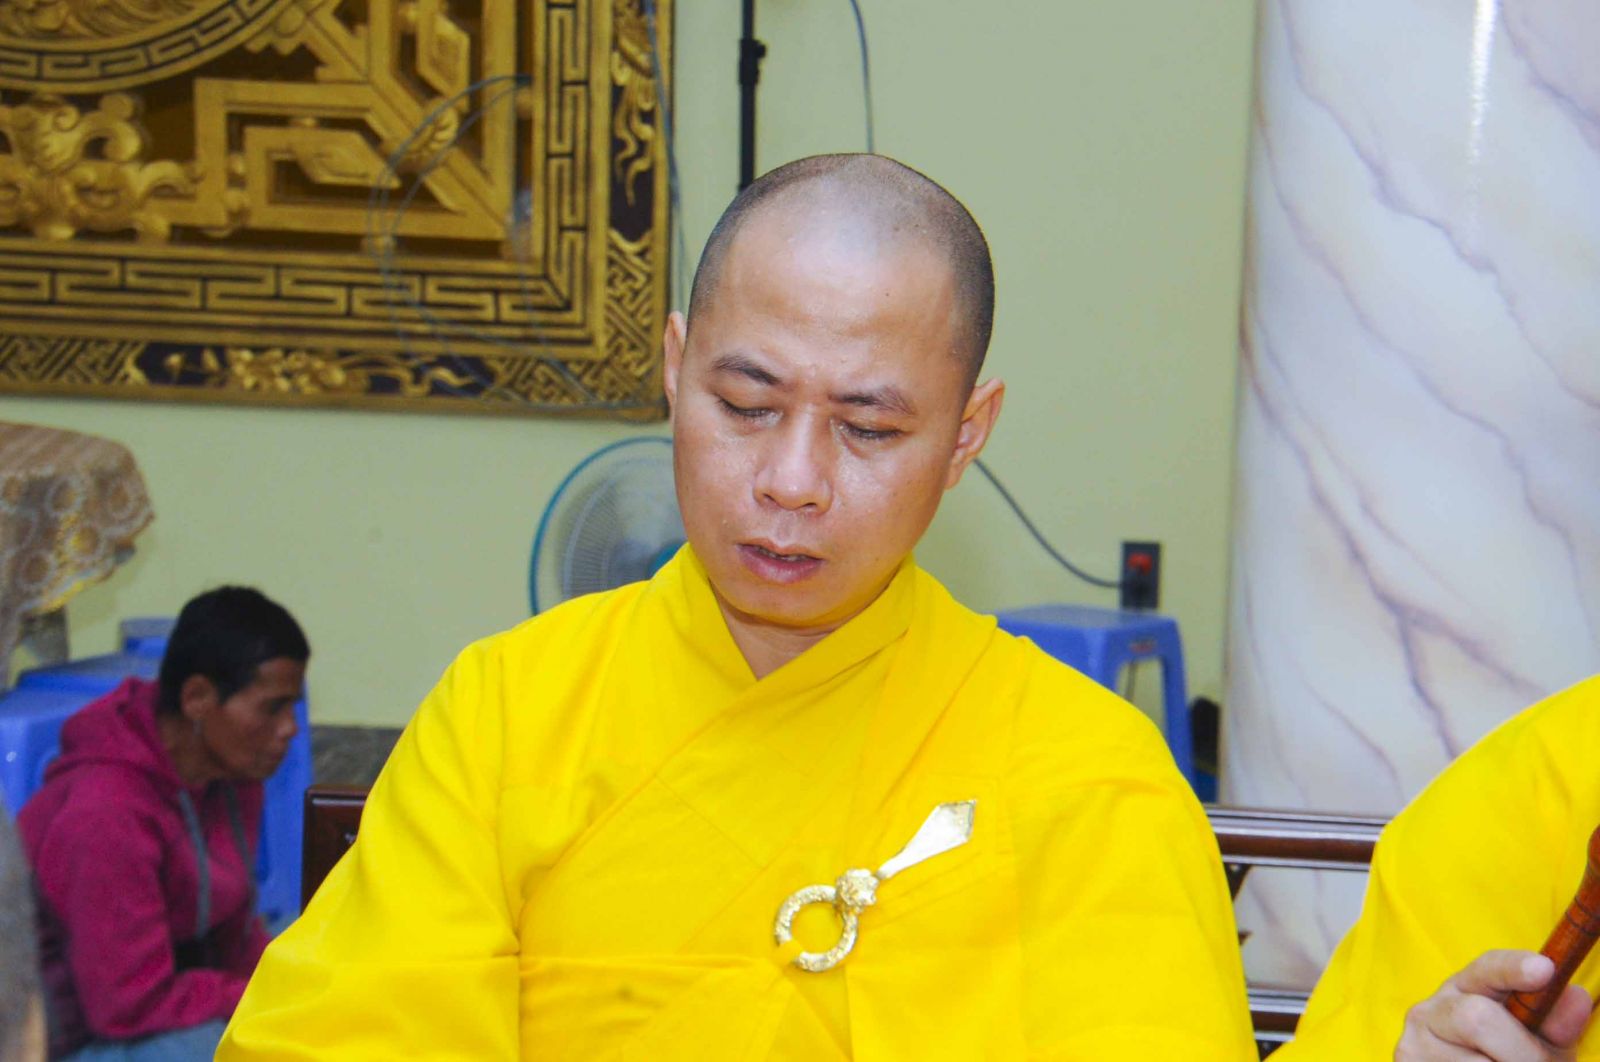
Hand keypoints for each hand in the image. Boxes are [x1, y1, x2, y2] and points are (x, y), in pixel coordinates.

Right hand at [1396, 950, 1592, 1060]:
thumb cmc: (1507, 1058)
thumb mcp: (1538, 1043)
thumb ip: (1555, 1023)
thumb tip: (1576, 996)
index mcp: (1467, 988)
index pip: (1489, 968)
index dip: (1515, 968)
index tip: (1544, 969)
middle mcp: (1432, 1007)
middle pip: (1478, 1018)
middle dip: (1521, 1052)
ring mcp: (1415, 1038)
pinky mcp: (1405, 1061)